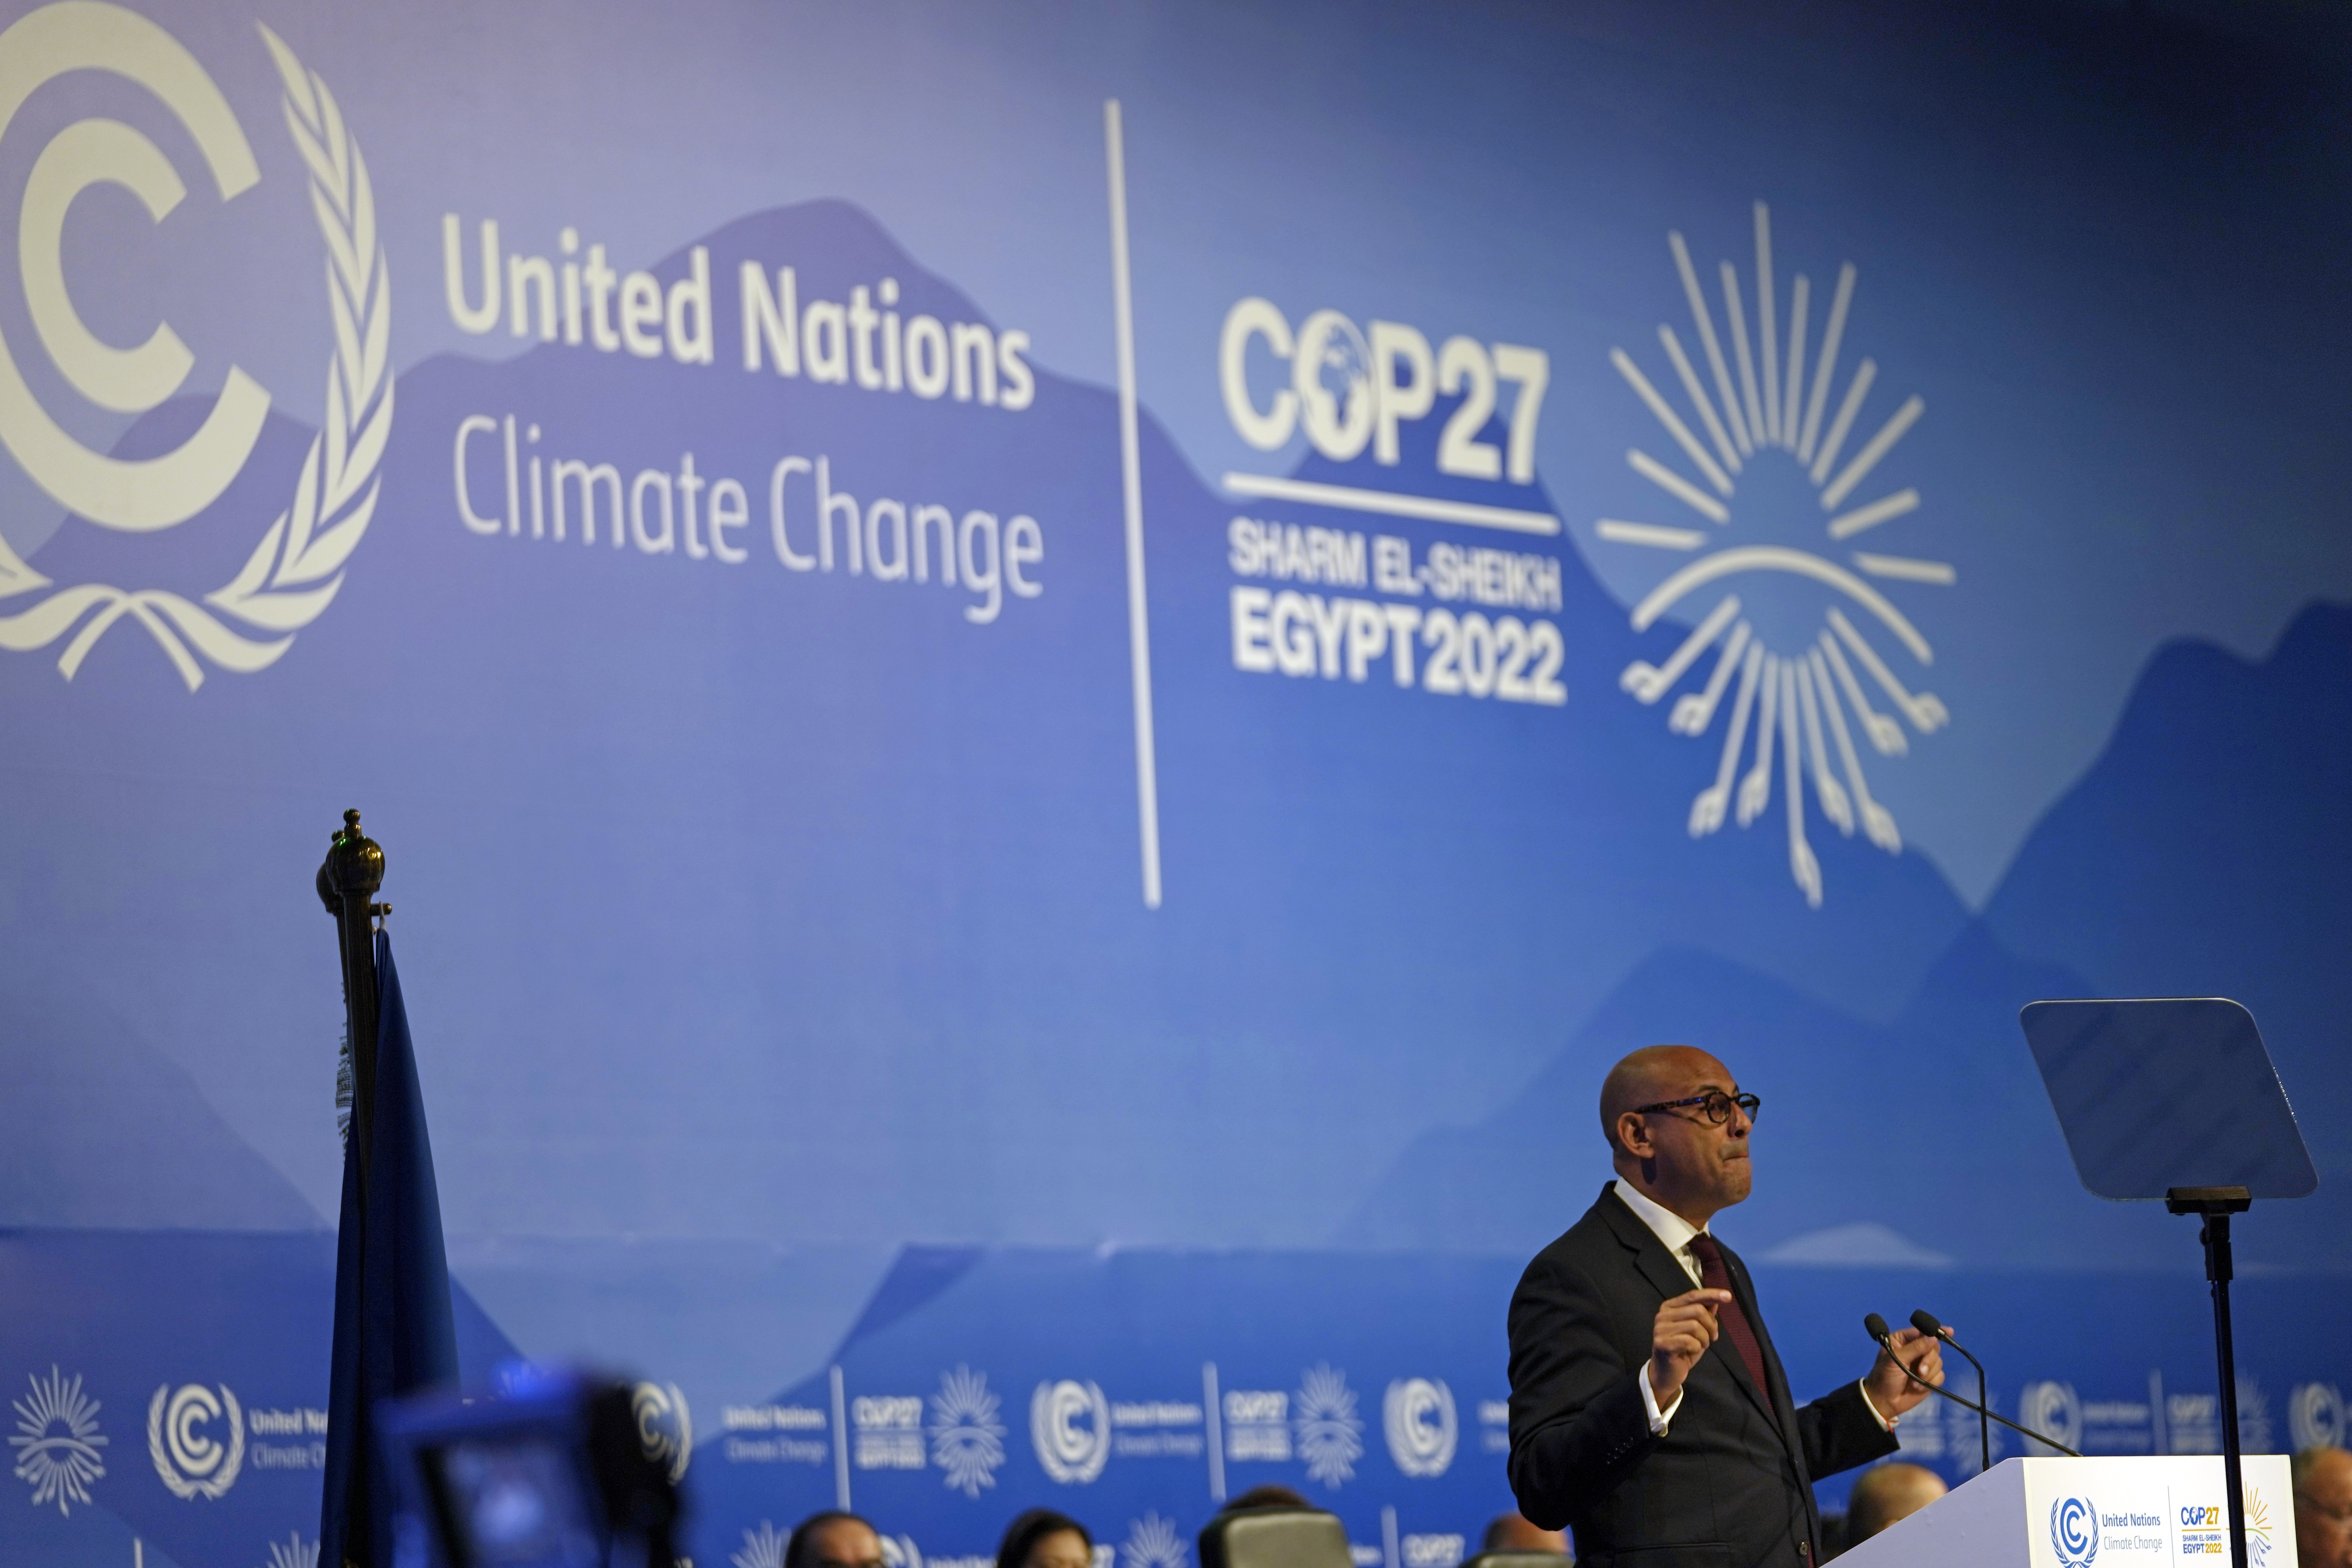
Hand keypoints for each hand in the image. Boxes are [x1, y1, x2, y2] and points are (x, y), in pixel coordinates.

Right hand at [1650, 1289, 1731, 1404]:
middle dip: (1711, 1325)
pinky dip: (1696, 1348)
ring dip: (1704, 1339)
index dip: (1711, 1294)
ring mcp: (1660, 1329)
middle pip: (1697, 1310)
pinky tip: (1690, 1352)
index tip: (1728, 1296)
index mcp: (1670, 1307)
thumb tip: (1715, 1300)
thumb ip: (1704, 1315)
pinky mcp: (1662, 1343)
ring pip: (1695, 1326)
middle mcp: (1662, 1315)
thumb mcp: (1698, 1330)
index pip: (1693, 1295)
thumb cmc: (1683, 1349)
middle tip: (1712, 1337)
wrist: (1667, 1373)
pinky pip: (1689, 1341)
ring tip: (1700, 1346)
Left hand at [1866, 1325, 1945, 1418]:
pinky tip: (1918, 1387)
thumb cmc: (1885, 1376)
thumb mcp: (1896, 1359)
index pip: (1921, 1331)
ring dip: (1928, 1373)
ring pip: (1938, 1361)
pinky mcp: (1930, 1378)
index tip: (1949, 1332)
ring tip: (1914, 1381)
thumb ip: (1915, 1347)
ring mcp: (1923, 1364)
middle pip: (1934, 1347)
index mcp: (1903, 1340)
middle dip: (1929, 1360)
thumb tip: (1934, 1337)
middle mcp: (1915, 1349)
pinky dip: (1931, 1382)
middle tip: (1920, 1370)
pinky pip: (1940, 1375)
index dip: (1935, 1331)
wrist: (1885, 1401)